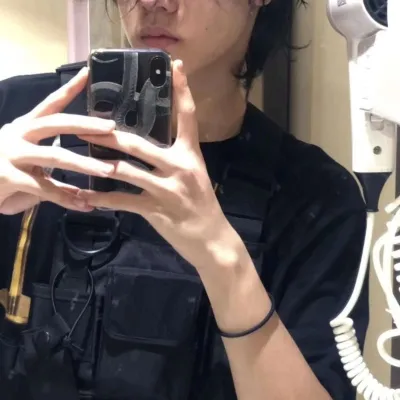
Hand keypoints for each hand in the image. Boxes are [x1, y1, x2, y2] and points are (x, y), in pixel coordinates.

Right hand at [0, 68, 115, 214]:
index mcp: (24, 127)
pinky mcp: (7, 177)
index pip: (49, 104)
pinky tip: (84, 204)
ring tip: (108, 170)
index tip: (87, 73)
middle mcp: (17, 135)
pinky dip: (66, 197)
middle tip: (111, 127)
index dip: (68, 89)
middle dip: (86, 124)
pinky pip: (44, 188)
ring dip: (85, 164)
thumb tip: (84, 181)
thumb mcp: (28, 165)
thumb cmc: (2, 172)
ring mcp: (11, 154)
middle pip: (56, 123)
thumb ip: (54, 170)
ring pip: (55, 155)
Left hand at [78, 60, 240, 269]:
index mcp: (191, 155)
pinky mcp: (156, 210)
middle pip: (140, 143)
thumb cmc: (202, 205)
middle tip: (86, 124)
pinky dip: (101, 198)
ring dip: (99, 163)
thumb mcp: (195, 175)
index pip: (188, 117)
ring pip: (126, 170)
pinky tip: (84, 195)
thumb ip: (175, 158)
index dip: (183, 91)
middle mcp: (180, 167)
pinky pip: (122, 200)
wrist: (212, 239)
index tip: (176, 66)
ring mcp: (167, 189)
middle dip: (110, 135)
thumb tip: (149, 144)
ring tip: (76, 155)